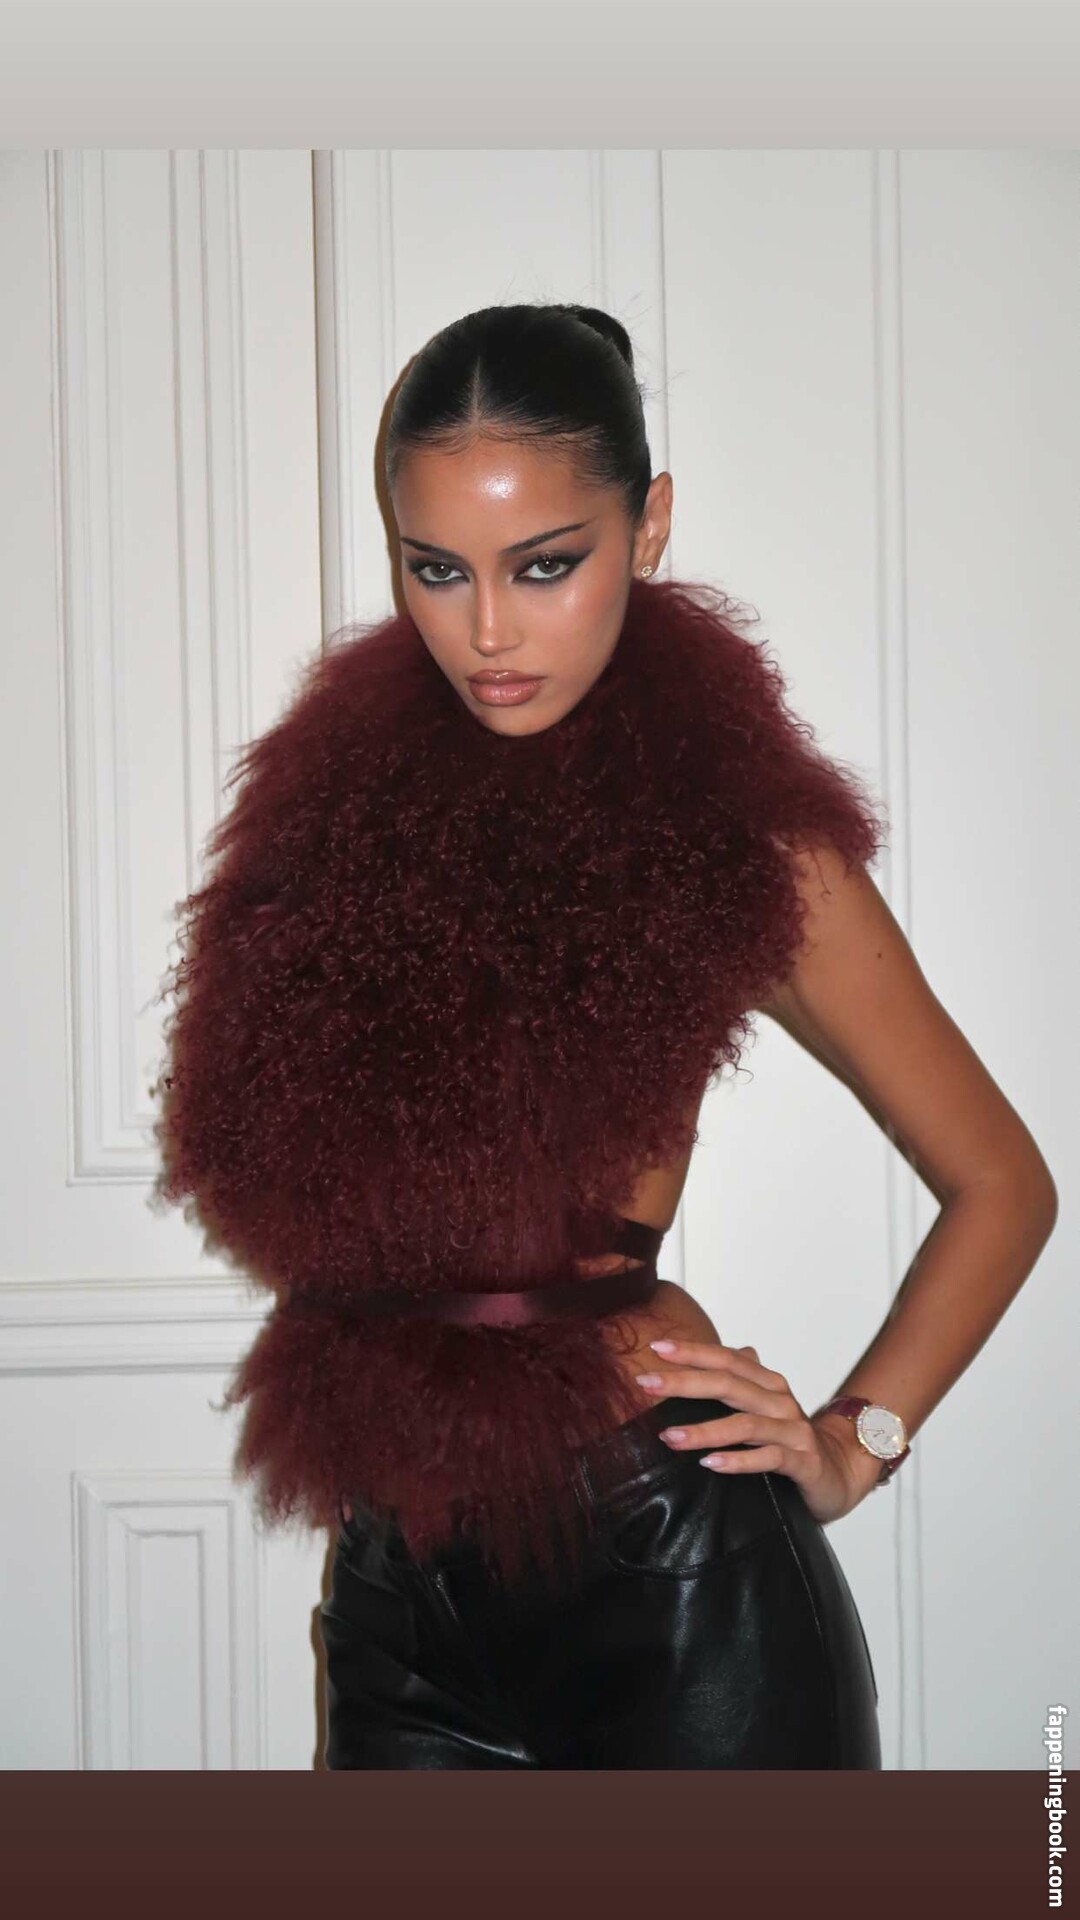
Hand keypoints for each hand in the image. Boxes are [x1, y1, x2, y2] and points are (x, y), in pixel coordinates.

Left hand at [634, 1337, 875, 1524]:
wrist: (838, 1473)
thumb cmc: (790, 1439)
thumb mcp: (760, 1408)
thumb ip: (735, 1382)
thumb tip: (701, 1358)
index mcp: (767, 1383)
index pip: (727, 1359)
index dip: (693, 1352)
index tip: (656, 1349)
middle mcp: (780, 1400)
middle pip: (730, 1384)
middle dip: (685, 1381)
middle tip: (647, 1384)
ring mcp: (793, 1431)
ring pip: (745, 1424)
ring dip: (704, 1430)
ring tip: (669, 1437)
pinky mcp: (803, 1461)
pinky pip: (769, 1459)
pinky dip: (738, 1460)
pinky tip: (711, 1464)